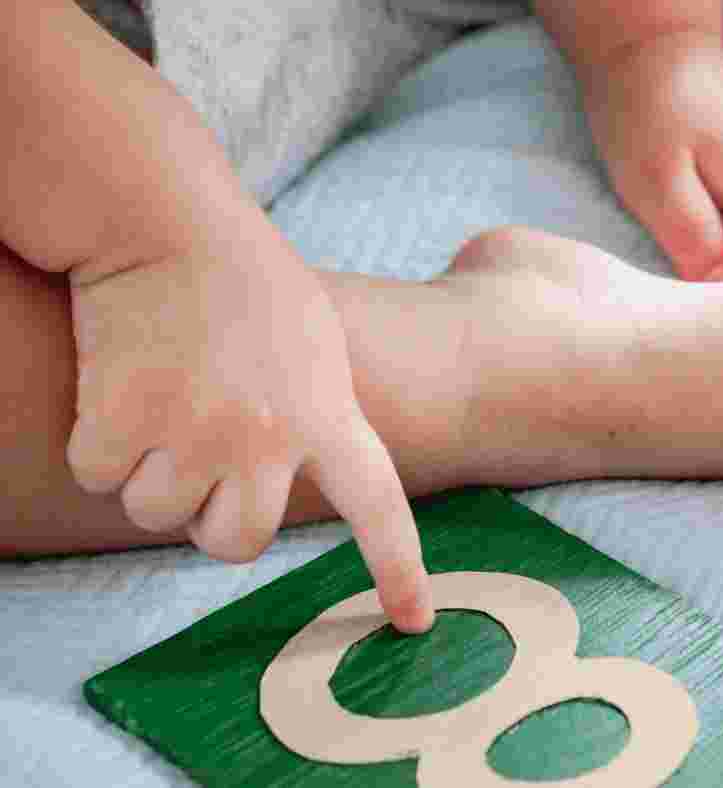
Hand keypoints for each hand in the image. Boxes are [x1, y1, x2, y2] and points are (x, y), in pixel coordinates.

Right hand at [67, 218, 433, 632]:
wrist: (168, 224)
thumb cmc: (245, 282)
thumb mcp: (315, 346)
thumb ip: (320, 417)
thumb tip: (295, 478)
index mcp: (328, 415)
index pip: (379, 508)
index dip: (396, 569)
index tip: (411, 622)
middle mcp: (269, 438)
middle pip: (232, 543)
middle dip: (208, 515)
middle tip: (201, 452)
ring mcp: (197, 433)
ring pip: (157, 514)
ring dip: (149, 471)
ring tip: (162, 396)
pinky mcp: (124, 422)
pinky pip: (99, 476)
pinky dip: (99, 442)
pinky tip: (120, 383)